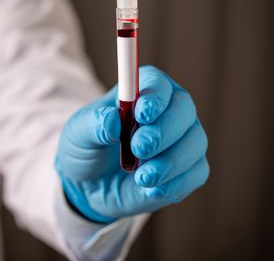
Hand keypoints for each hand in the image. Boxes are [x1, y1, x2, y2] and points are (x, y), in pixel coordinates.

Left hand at [55, 65, 208, 222]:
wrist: (89, 185)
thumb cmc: (85, 148)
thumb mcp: (77, 134)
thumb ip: (94, 123)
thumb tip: (113, 121)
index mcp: (142, 91)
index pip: (158, 84)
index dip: (154, 96)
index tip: (141, 113)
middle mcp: (169, 110)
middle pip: (183, 109)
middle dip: (164, 130)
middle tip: (139, 147)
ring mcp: (182, 140)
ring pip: (194, 142)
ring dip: (170, 160)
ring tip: (141, 176)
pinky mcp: (188, 170)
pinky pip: (196, 173)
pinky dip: (176, 182)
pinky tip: (152, 189)